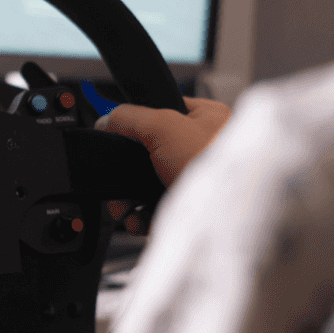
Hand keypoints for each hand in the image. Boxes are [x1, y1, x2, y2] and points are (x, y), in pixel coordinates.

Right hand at [96, 96, 230, 231]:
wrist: (227, 220)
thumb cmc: (212, 166)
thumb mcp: (165, 128)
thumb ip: (131, 118)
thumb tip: (106, 120)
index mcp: (207, 120)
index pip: (163, 112)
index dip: (137, 124)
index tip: (117, 136)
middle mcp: (202, 150)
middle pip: (149, 154)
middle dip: (126, 170)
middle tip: (114, 178)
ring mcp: (195, 182)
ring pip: (148, 185)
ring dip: (128, 198)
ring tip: (122, 208)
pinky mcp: (189, 210)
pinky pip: (155, 210)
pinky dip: (140, 217)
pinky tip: (136, 220)